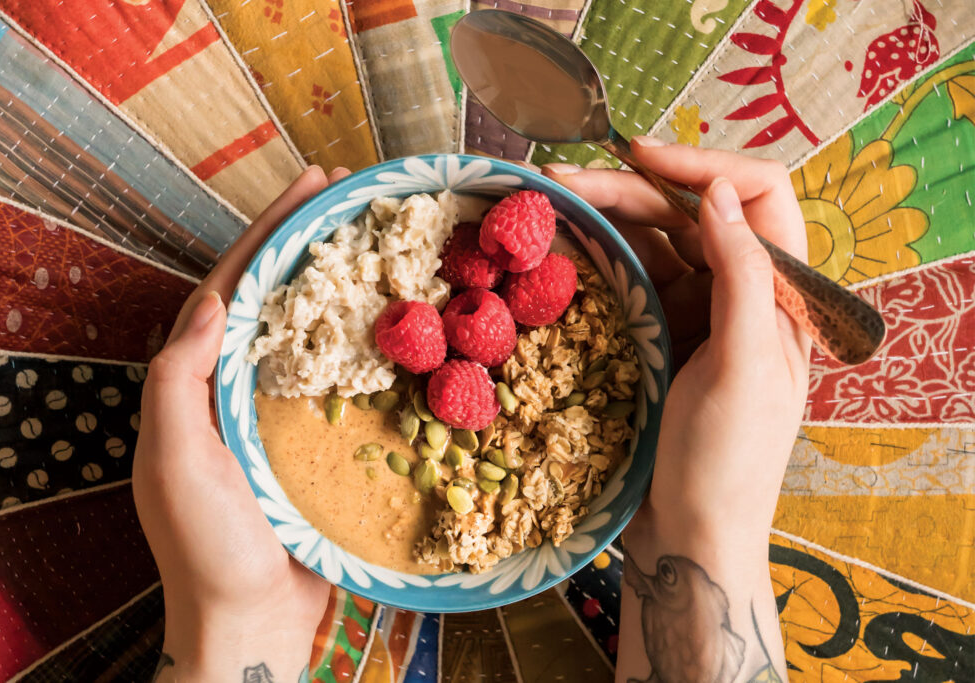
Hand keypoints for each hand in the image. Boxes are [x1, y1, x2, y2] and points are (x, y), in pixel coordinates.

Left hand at [133, 166, 349, 680]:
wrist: (252, 623)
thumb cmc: (208, 549)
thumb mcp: (175, 462)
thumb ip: (180, 380)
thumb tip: (216, 298)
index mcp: (198, 383)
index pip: (233, 286)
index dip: (270, 230)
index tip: (312, 184)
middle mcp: (236, 387)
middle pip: (274, 296)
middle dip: (308, 240)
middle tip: (353, 195)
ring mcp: (278, 412)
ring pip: (310, 330)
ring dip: (340, 282)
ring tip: (380, 241)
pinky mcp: (315, 441)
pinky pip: (341, 378)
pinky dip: (367, 344)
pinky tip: (400, 325)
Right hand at [545, 140, 809, 680]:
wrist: (689, 535)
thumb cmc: (729, 462)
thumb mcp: (745, 366)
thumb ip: (742, 275)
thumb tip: (716, 193)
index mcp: (781, 294)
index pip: (758, 196)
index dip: (704, 163)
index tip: (641, 157)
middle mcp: (738, 293)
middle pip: (688, 213)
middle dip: (629, 189)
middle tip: (562, 182)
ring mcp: (692, 314)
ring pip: (650, 242)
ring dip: (602, 218)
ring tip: (546, 204)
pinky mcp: (653, 337)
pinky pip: (623, 282)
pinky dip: (591, 260)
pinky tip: (555, 248)